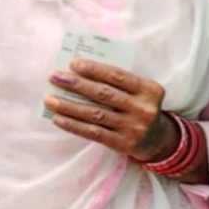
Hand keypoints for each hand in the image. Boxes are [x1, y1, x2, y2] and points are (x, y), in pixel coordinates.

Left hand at [46, 59, 178, 162]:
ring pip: (95, 114)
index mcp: (149, 89)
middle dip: (77, 84)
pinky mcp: (123, 143)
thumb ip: (120, 83)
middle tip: (55, 77)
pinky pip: (93, 132)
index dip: (95, 69)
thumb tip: (82, 73)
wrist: (158, 139)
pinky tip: (58, 119)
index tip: (73, 64)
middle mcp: (143, 108)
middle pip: (104, 94)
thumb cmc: (141, 107)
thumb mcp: (141, 92)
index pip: (118, 76)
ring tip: (50, 99)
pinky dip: (74, 125)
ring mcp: (133, 127)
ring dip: (69, 106)